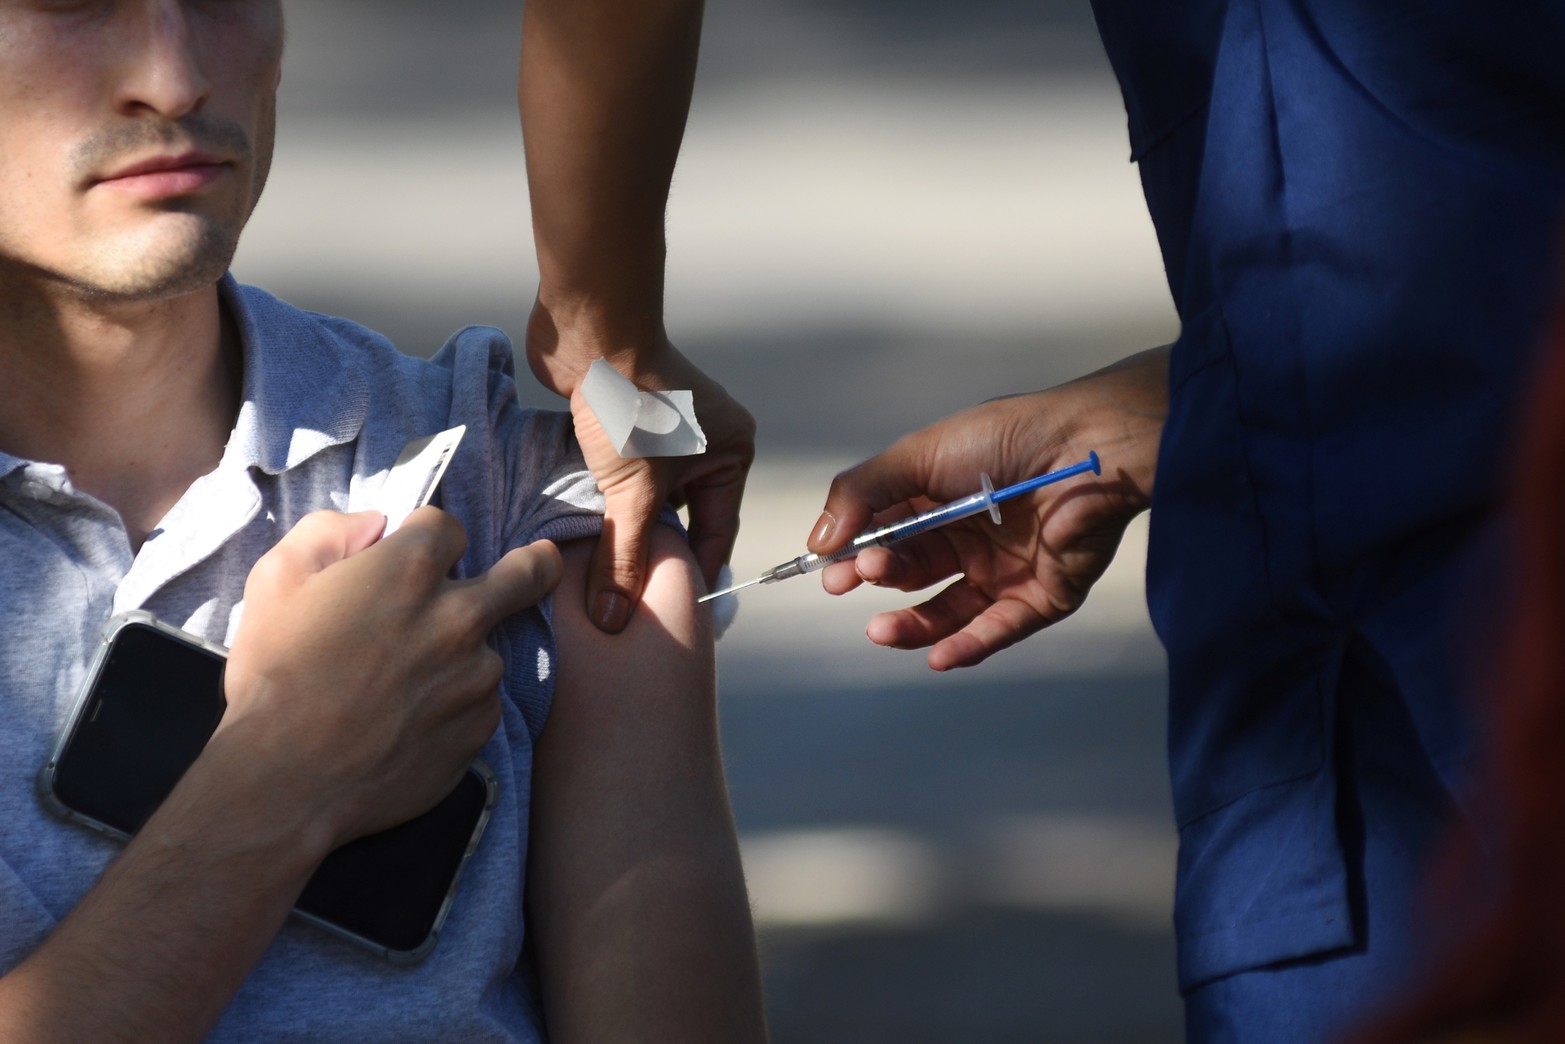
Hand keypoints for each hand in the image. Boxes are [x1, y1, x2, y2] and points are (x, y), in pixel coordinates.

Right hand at [222, 507, 563, 843]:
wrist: (285, 780)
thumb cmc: (274, 678)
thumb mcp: (276, 580)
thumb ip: (328, 532)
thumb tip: (377, 525)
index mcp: (409, 570)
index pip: (448, 528)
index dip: (426, 539)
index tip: (413, 555)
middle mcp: (459, 617)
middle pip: (526, 573)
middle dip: (536, 565)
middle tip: (542, 562)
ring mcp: (477, 675)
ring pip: (484, 649)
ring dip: (460, 655)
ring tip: (401, 687)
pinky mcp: (481, 727)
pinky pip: (478, 702)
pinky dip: (454, 704)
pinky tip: (409, 723)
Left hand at [528, 305, 754, 632]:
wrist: (591, 334)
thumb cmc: (630, 405)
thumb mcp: (633, 493)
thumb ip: (624, 558)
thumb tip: (614, 620)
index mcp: (731, 456)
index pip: (715, 535)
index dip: (690, 578)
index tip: (668, 618)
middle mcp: (707, 444)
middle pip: (681, 520)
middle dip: (653, 555)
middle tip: (629, 606)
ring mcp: (667, 432)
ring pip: (647, 500)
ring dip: (625, 527)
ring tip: (603, 574)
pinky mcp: (629, 424)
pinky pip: (622, 478)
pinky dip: (605, 501)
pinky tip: (584, 531)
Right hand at [810, 347, 1167, 670]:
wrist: (1084, 450)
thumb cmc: (1005, 440)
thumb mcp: (917, 455)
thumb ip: (862, 493)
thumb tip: (818, 540)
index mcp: (941, 497)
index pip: (887, 533)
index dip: (855, 552)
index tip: (829, 568)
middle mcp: (971, 535)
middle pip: (913, 572)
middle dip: (880, 577)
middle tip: (859, 574)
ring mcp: (1005, 569)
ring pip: (949, 611)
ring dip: (912, 625)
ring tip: (880, 631)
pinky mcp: (1041, 596)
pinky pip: (998, 629)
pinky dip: (966, 646)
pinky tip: (937, 656)